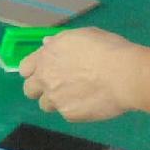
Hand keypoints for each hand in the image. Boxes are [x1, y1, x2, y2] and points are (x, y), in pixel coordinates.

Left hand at [19, 28, 142, 121]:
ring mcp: (55, 98)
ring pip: (46, 105)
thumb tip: (46, 43)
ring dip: (56, 101)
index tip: (43, 72)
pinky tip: (91, 101)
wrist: (124, 74)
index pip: (25, 68)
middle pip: (29, 90)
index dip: (33, 71)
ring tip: (77, 95)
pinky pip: (67, 113)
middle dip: (40, 89)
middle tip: (57, 86)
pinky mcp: (68, 114)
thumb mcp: (83, 35)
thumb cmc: (108, 49)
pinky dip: (75, 109)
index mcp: (47, 55)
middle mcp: (46, 77)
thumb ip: (60, 42)